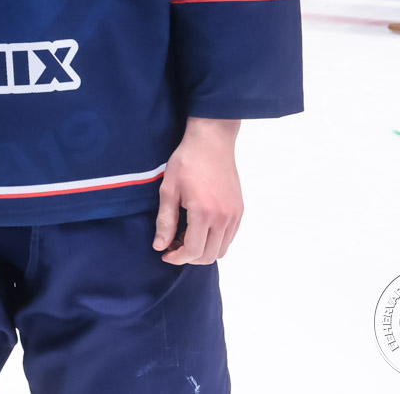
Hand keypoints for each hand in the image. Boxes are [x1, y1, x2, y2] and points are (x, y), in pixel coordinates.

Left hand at [153, 117, 241, 264]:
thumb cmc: (187, 161)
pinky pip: (229, 237)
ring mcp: (235, 215)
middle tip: (172, 244)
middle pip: (209, 255)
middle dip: (188, 256)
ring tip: (184, 235)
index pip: (193, 251)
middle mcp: (224, 218)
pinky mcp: (239, 210)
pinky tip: (198, 227)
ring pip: (221, 249)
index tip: (164, 252)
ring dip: (202, 249)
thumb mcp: (169, 189)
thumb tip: (160, 245)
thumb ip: (165, 221)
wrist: (212, 141)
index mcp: (204, 213)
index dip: (176, 257)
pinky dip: (214, 241)